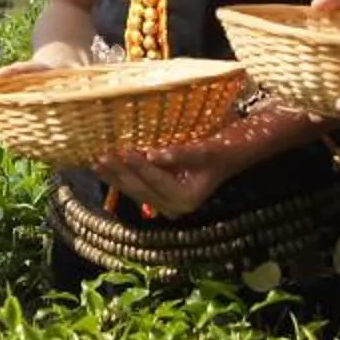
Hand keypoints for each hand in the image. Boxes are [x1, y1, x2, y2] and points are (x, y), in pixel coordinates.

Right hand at [90, 106, 307, 214]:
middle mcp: (184, 202)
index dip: (114, 180)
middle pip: (145, 191)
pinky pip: (189, 160)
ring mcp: (200, 184)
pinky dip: (172, 157)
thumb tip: (100, 155)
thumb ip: (143, 164)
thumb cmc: (201, 144)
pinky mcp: (214, 160)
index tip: (93, 162)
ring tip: (122, 152)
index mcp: (170, 202)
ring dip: (140, 168)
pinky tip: (155, 153)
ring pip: (163, 182)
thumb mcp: (168, 158)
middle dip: (122, 175)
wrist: (246, 136)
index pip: (135, 193)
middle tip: (102, 155)